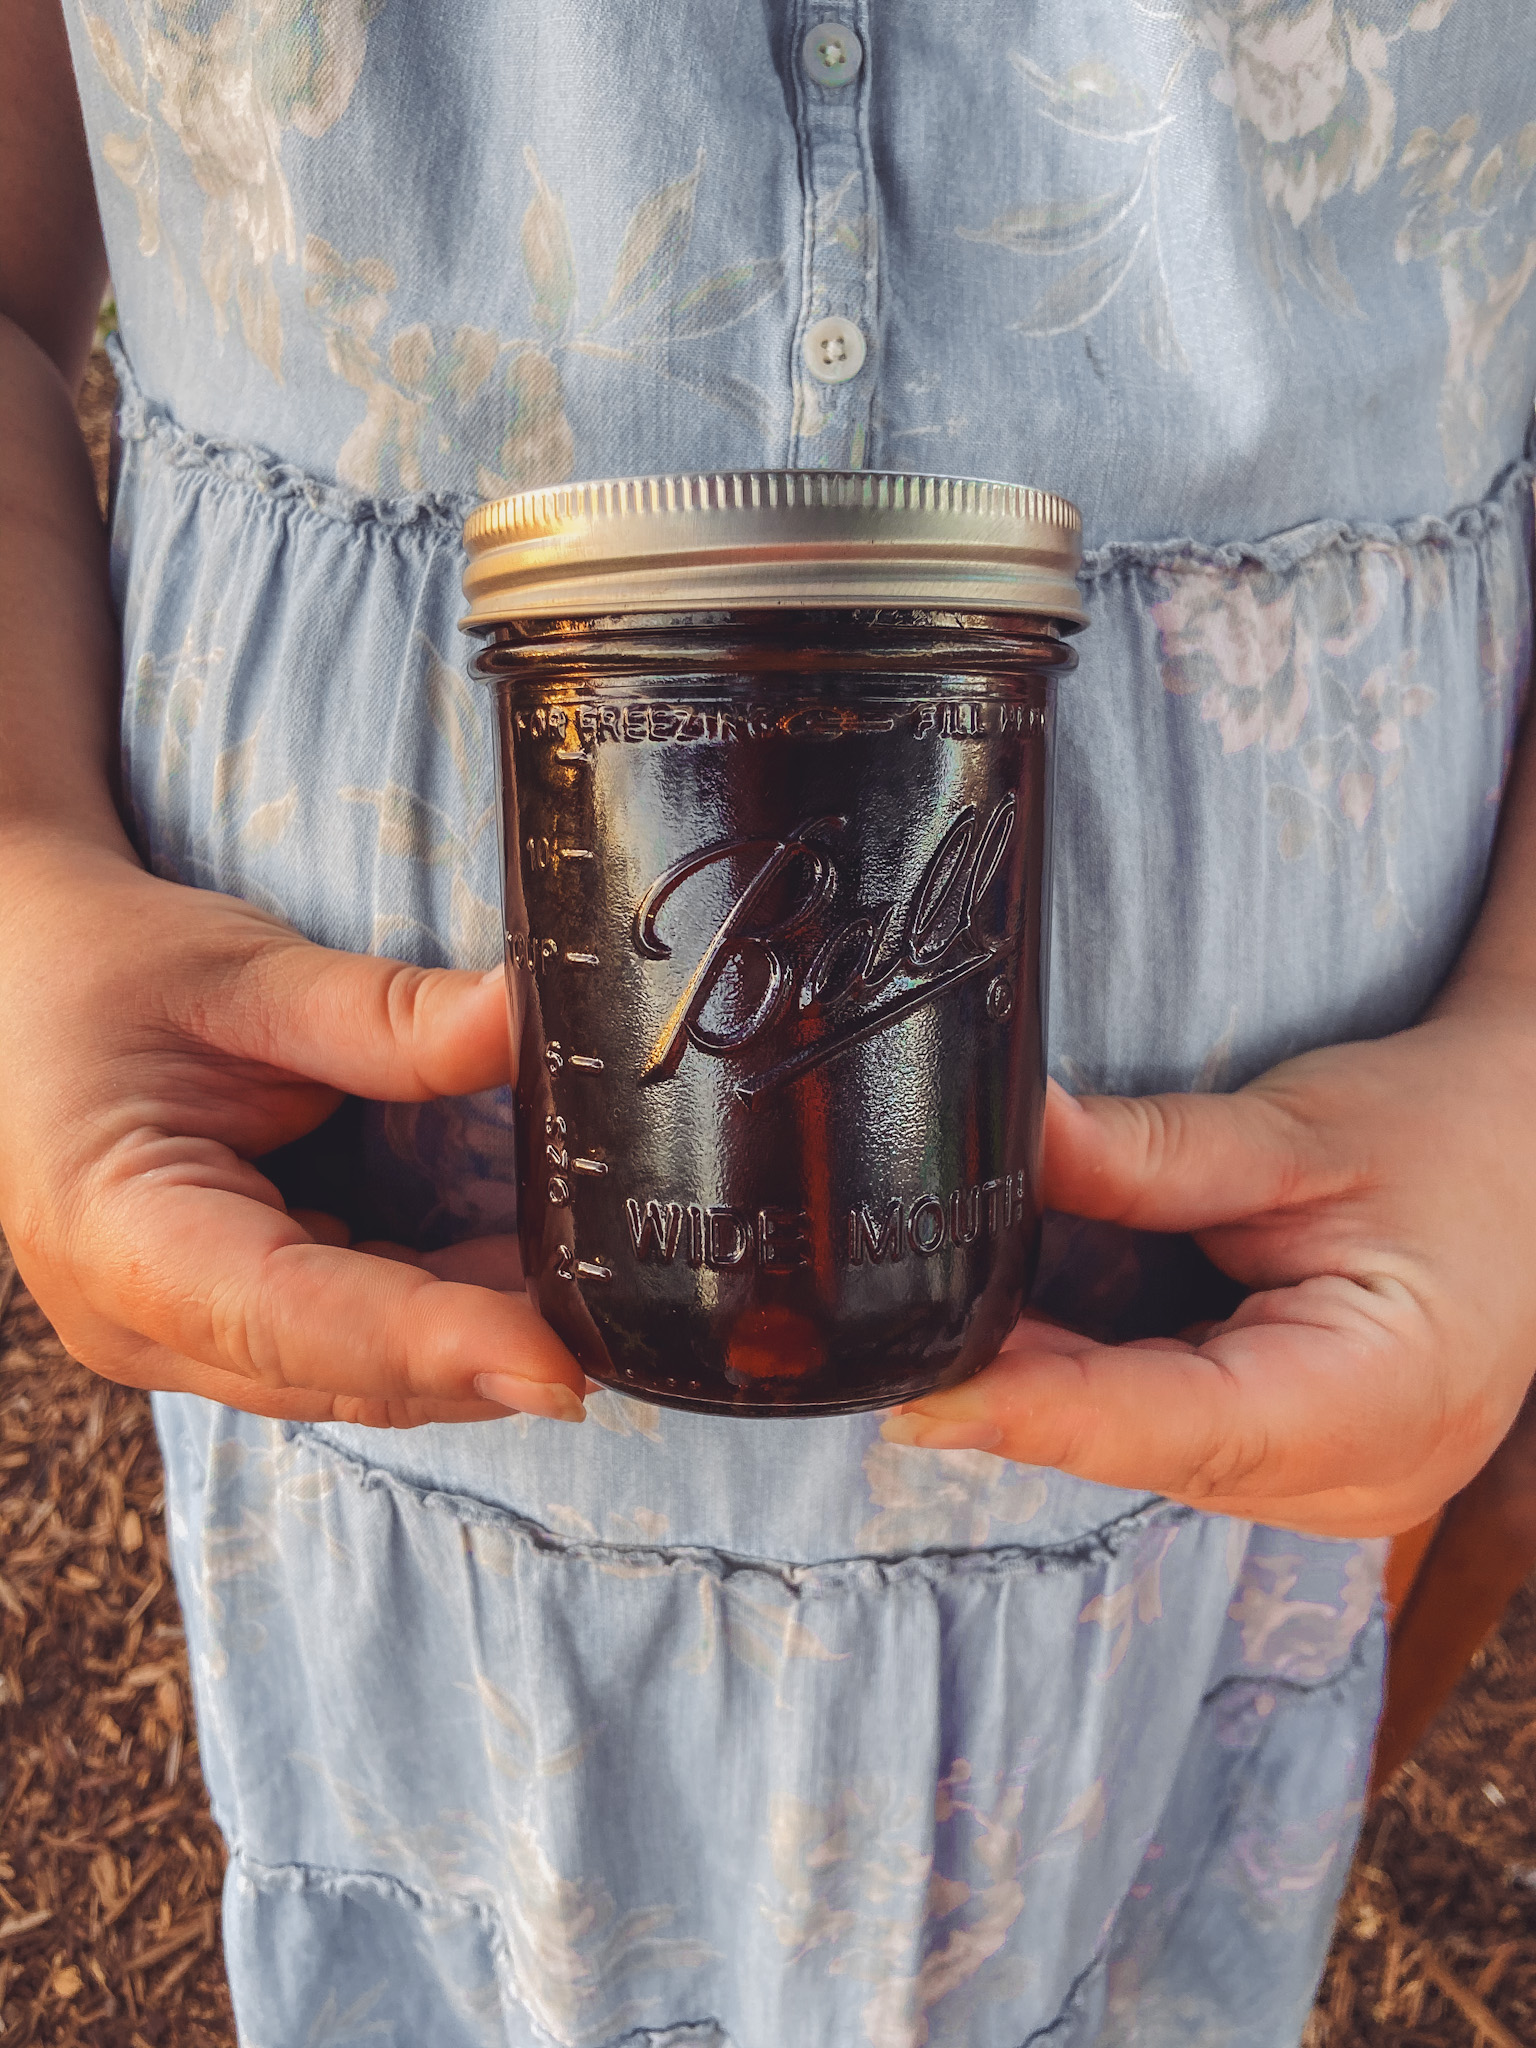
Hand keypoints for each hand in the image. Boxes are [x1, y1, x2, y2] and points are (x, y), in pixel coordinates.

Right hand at [0, 836, 584, 1427]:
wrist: (21, 983)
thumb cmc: (103, 971)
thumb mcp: (240, 974)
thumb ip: (387, 1017)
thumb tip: (538, 1024)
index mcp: (117, 1234)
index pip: (296, 1316)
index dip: (435, 1344)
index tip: (561, 1364)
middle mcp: (140, 1324)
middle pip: (342, 1369)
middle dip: (486, 1354)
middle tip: (631, 1323)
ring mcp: (178, 1340)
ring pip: (356, 1374)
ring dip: (473, 1341)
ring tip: (601, 1296)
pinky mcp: (222, 1327)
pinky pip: (346, 1345)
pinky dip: (436, 1315)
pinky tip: (527, 1274)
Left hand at [881, 1004, 1535, 1535]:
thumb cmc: (1445, 1136)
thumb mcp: (1295, 1131)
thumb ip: (1146, 1154)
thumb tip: (1009, 1138)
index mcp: (1377, 1403)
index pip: (1171, 1424)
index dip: (1035, 1415)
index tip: (919, 1399)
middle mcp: (1358, 1480)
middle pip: (1147, 1447)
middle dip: (1020, 1393)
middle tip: (896, 1336)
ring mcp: (1339, 1490)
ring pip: (1152, 1450)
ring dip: (1058, 1390)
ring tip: (960, 1314)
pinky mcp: (1312, 1472)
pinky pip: (1181, 1438)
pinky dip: (1110, 1387)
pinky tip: (1043, 1331)